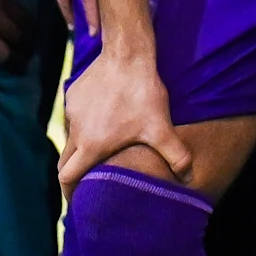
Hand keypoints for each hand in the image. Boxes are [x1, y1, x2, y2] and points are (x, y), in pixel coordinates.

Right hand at [60, 47, 189, 191]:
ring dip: (80, 147)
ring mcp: (71, 111)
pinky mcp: (73, 94)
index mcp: (90, 145)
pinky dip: (84, 124)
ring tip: (99, 149)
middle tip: (84, 182)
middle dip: (72, 175)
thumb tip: (189, 179)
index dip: (69, 192)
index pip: (67, 177)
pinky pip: (74, 116)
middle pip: (65, 161)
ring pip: (70, 137)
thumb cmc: (142, 94)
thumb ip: (177, 156)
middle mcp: (75, 130)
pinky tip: (102, 119)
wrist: (127, 54)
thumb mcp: (161, 128)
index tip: (75, 201)